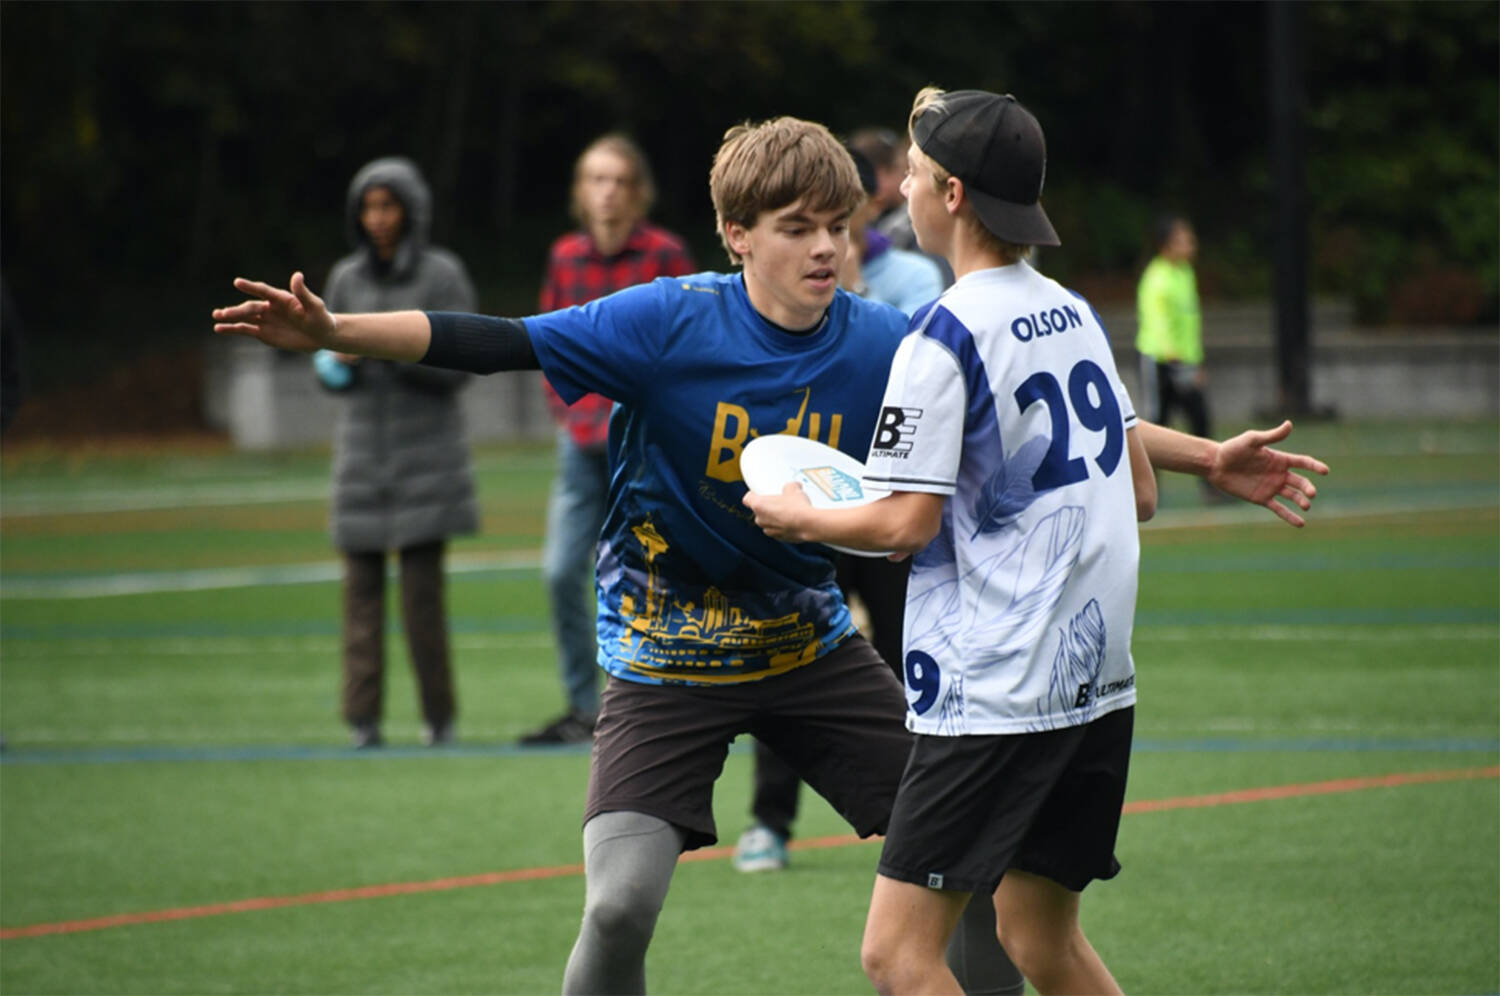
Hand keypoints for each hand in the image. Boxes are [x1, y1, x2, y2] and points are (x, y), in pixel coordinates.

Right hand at [212, 272, 337, 351]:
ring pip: (245, 317)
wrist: (321, 335)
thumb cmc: (320, 318)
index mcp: (281, 298)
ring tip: (216, 316)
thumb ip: (303, 292)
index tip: (237, 282)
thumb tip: (297, 275)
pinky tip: (219, 328)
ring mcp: (265, 320)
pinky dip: (233, 329)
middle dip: (237, 310)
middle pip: (251, 307)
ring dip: (230, 317)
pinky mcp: (263, 333)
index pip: (264, 291)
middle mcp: (270, 307)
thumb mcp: (314, 306)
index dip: (251, 287)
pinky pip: (246, 330)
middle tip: (223, 313)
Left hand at [742, 482, 813, 541]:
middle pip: (758, 511)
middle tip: (779, 502)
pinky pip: (778, 531)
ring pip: (768, 522)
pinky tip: (793, 522)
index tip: (759, 493)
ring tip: (788, 512)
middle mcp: (760, 519)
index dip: (753, 495)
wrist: (808, 525)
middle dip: (768, 507)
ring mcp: (769, 530)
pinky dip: (783, 527)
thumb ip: (788, 486)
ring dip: (775, 518)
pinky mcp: (779, 538)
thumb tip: (793, 486)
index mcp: (758, 505)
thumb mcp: (793, 489)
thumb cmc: (797, 507)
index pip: (747, 499)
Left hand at [1207, 420, 1329, 526]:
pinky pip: (1279, 509)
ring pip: (1292, 496)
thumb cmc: (1232, 449)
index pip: (1302, 463)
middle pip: (1300, 482)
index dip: (1314, 466)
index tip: (1325, 471)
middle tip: (1311, 494)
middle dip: (1308, 488)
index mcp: (1279, 459)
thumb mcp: (1252, 440)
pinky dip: (1290, 516)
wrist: (1215, 465)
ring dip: (1301, 501)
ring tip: (1306, 505)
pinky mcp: (1261, 498)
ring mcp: (1271, 487)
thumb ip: (1271, 436)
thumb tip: (1289, 424)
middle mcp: (1278, 473)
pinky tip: (1301, 523)